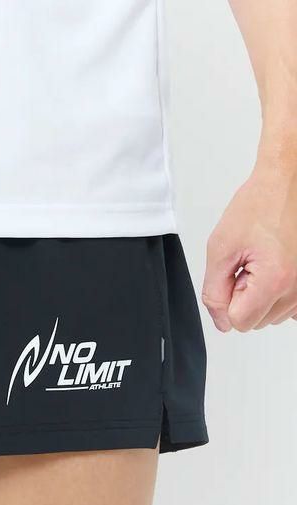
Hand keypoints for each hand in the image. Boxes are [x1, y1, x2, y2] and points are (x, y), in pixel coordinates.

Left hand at [202, 162, 296, 331]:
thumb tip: (221, 321)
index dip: (227, 301)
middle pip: (257, 321)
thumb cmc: (259, 205)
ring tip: (263, 260)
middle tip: (248, 264)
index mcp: (275, 281)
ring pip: (273, 315)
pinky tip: (276, 267)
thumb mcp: (221, 248)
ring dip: (261, 294)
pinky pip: (291, 306)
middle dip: (244, 297)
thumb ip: (214, 290)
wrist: (288, 182)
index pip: (240, 322)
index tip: (233, 276)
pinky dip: (279, 293)